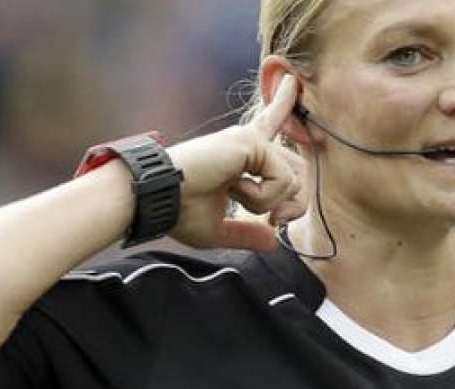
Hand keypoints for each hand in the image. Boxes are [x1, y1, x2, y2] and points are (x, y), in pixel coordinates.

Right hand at [161, 73, 309, 250]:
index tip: (292, 81)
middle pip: (298, 172)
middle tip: (274, 221)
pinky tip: (232, 188)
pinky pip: (283, 180)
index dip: (281, 105)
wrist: (156, 198)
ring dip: (267, 204)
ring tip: (233, 196)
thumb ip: (245, 234)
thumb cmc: (177, 211)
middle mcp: (247, 143)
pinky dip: (262, 197)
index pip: (268, 128)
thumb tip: (272, 241)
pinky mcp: (251, 142)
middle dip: (293, 206)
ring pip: (293, 182)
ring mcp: (250, 140)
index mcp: (240, 158)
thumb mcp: (217, 230)